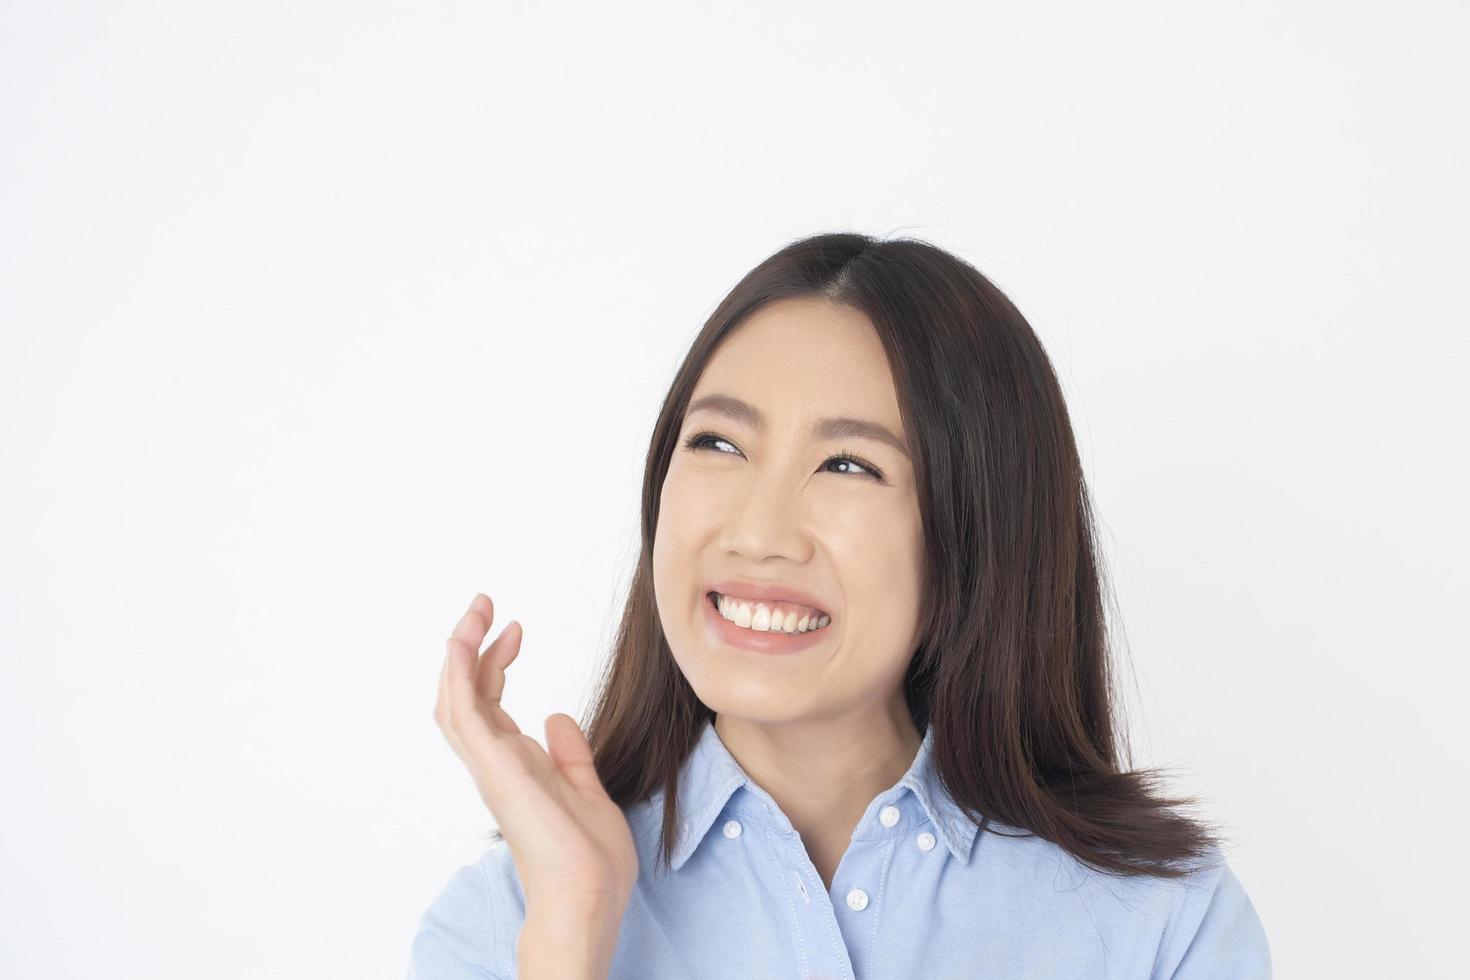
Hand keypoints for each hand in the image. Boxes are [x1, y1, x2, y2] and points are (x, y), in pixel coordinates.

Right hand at [434, 593, 638, 916]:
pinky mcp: (495, 767)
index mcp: (514, 766)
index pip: (490, 705)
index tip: (516, 629)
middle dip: (469, 646)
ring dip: (460, 651)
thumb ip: (571, 755)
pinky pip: (463, 714)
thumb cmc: (589, 859)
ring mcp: (490, 765)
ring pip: (455, 699)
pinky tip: (463, 642)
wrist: (588, 896)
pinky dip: (457, 676)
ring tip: (477, 610)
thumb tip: (558, 717)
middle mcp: (495, 763)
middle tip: (485, 605)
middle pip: (465, 694)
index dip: (495, 664)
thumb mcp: (587, 790)